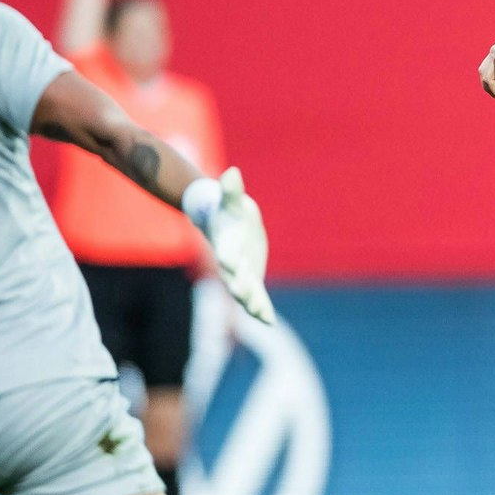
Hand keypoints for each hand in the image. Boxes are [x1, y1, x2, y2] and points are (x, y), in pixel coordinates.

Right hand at [201, 167, 273, 322]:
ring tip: (261, 314)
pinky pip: (256, 298)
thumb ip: (230, 189)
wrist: (227, 224)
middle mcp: (230, 263)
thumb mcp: (231, 199)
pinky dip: (261, 309)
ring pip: (245, 292)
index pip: (225, 249)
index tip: (229, 261)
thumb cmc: (228, 209)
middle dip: (238, 284)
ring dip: (252, 302)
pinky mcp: (251, 280)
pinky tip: (269, 321)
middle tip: (243, 293)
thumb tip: (232, 173)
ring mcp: (240, 274)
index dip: (227, 255)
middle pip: (233, 276)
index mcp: (225, 242)